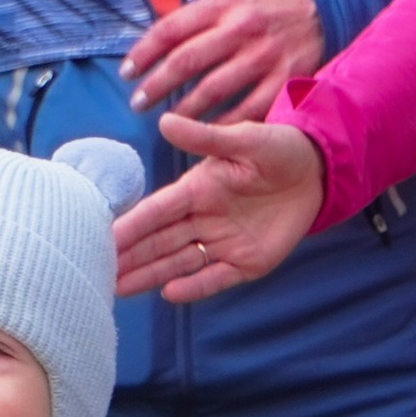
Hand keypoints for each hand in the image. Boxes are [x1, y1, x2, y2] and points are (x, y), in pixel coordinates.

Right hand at [114, 114, 326, 301]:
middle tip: (98, 273)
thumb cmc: (278, 148)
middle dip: (130, 257)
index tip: (105, 237)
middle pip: (159, 241)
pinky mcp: (246, 263)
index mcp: (197, 189)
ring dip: (149, 275)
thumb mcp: (245, 139)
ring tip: (118, 289)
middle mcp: (203, 218)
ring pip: (177, 262)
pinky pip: (215, 277)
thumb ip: (206, 138)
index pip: (158, 210)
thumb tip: (165, 123)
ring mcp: (222, 243)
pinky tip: (168, 293)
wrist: (317, 172)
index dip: (133, 224)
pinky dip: (194, 286)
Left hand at [120, 0, 322, 123]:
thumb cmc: (270, 5)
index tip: (127, 72)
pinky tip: (206, 136)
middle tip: (137, 103)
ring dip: (184, 111)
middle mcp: (241, 29)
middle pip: (186, 61)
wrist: (326, 9)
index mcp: (223, 4)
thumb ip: (201, 16)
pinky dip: (223, 126)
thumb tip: (158, 41)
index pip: (171, 29)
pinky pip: (247, 110)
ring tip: (166, 123)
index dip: (144, 52)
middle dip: (156, 86)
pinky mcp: (284, 80)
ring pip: (212, 90)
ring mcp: (263, 56)